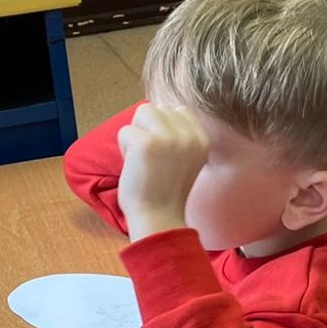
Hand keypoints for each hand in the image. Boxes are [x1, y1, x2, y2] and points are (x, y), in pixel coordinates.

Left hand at [114, 104, 209, 237]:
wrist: (158, 218)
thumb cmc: (165, 192)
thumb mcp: (185, 159)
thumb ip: (179, 136)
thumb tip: (156, 110)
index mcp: (202, 139)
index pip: (177, 110)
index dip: (162, 128)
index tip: (162, 155)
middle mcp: (190, 135)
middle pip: (158, 109)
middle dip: (148, 129)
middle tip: (151, 159)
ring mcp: (170, 138)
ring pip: (143, 112)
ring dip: (135, 134)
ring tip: (142, 159)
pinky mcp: (148, 143)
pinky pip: (125, 131)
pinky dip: (124, 149)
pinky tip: (135, 167)